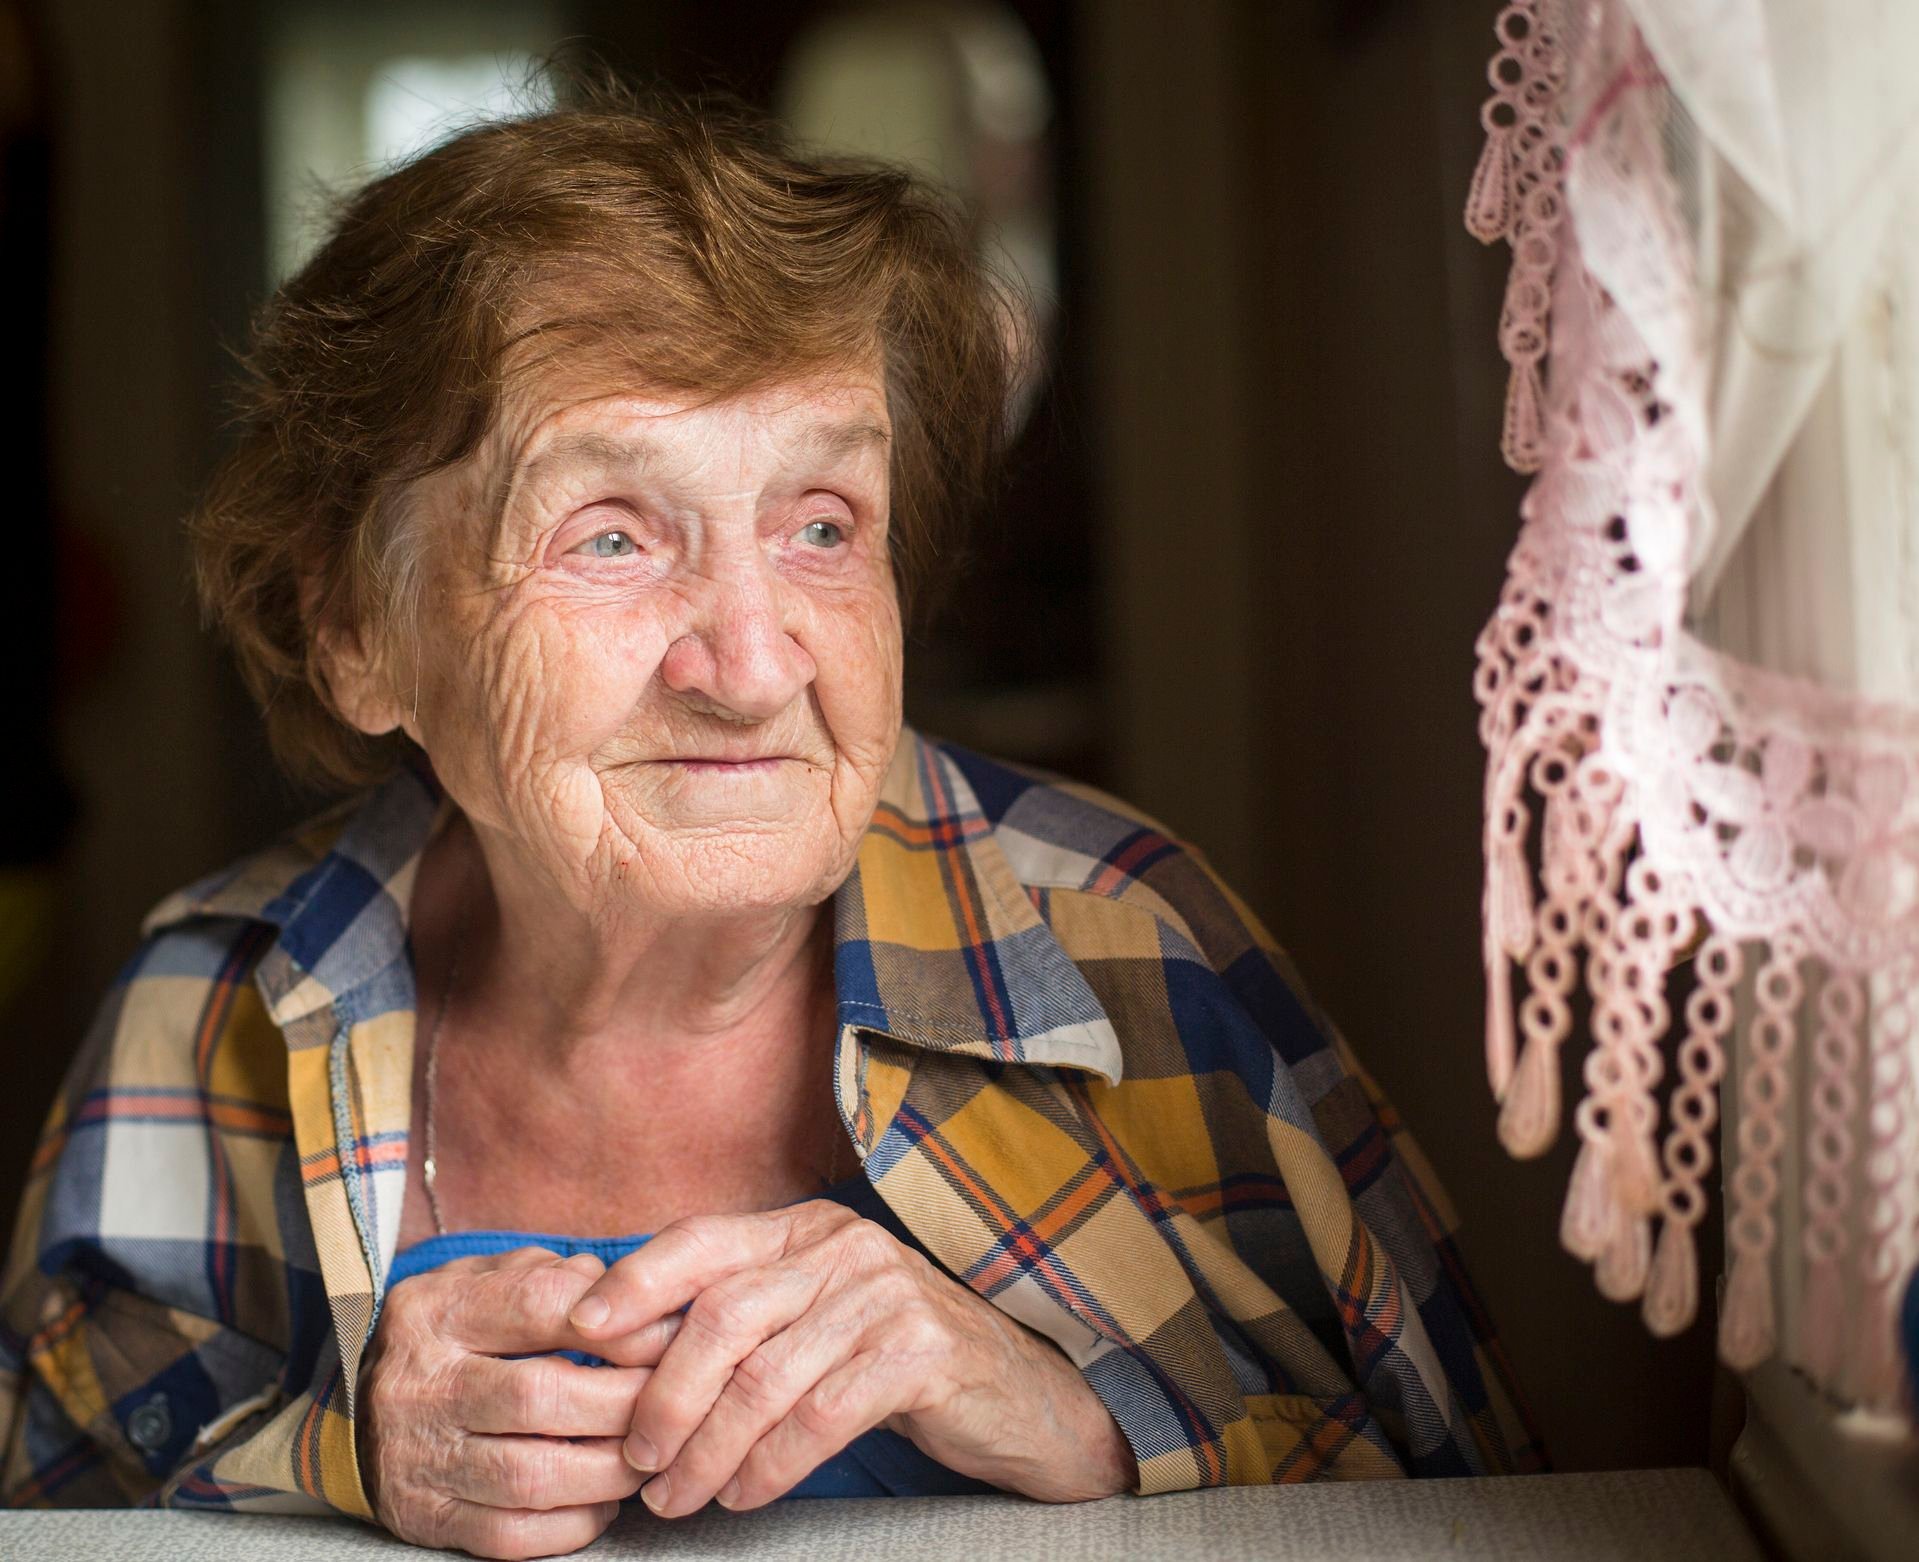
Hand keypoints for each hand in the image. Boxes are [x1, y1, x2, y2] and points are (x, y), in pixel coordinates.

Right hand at [358, 1246, 651, 1557]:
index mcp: (439, 1313)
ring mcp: (422, 1459)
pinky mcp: (428, 1519)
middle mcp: (423, 1386)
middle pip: (542, 1396)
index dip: (618, 1323)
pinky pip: (512, 1536)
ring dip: (609, 1469)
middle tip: (672, 1399)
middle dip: (625, 1401)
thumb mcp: (478, 1281)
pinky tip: (604, 1502)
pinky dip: (573, 1525)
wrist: (346, 1411)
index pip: (540, 1306)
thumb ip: (548, 1274)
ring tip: (649, 1452)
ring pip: (533, 1476)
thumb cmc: (444, 1336)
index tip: (668, 1335)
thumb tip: (621, 1292)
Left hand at [564, 1201, 1136, 1515]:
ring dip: (708, 1447)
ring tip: (677, 1497)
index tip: (580, 1330)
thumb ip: (744, 1321)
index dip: (637, 1281)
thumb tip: (626, 1353)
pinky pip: (821, 1414)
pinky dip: (770, 1464)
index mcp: (808, 1229)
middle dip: (665, 1393)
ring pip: (767, 1374)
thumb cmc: (892, 1363)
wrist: (1019, 1399)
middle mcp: (845, 1247)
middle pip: (724, 1314)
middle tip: (635, 1458)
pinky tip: (744, 1495)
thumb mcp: (816, 1322)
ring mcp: (887, 1294)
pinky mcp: (922, 1351)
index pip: (704, 1239)